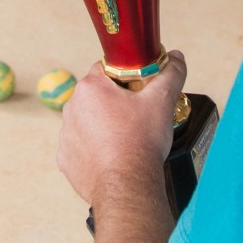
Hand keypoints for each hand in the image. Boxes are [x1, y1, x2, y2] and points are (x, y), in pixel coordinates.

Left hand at [56, 52, 187, 207]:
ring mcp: (66, 135)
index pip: (106, 70)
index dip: (126, 77)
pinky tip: (112, 156)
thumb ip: (171, 74)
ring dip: (103, 126)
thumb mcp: (162, 101)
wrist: (127, 185)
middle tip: (136, 116)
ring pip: (88, 122)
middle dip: (114, 103)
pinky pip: (81, 147)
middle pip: (96, 96)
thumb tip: (176, 58)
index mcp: (90, 88)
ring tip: (126, 139)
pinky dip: (94, 150)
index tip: (139, 90)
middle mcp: (72, 108)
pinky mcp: (66, 159)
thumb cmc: (140, 142)